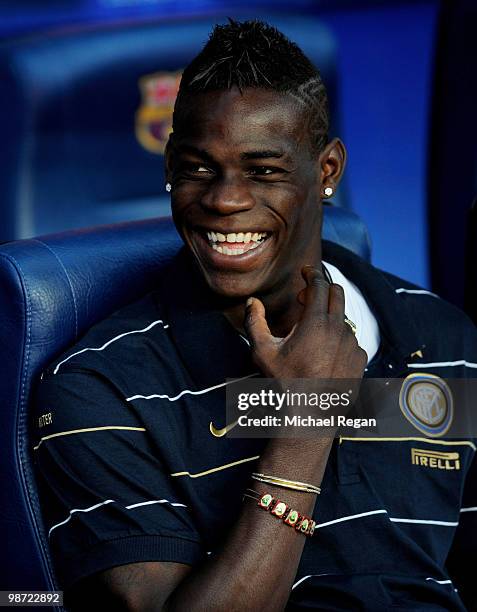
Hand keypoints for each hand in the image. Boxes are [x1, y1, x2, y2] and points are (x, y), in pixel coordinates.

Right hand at [244, 266, 367, 379]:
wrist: (310, 414)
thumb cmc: (284, 382)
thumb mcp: (262, 351)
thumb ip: (254, 322)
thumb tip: (252, 301)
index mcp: (316, 322)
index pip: (318, 285)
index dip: (311, 273)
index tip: (305, 271)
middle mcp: (339, 329)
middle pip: (337, 293)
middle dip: (322, 288)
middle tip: (305, 296)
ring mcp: (352, 344)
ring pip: (343, 318)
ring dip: (329, 317)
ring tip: (311, 332)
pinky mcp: (360, 359)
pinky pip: (351, 339)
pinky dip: (339, 338)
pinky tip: (325, 351)